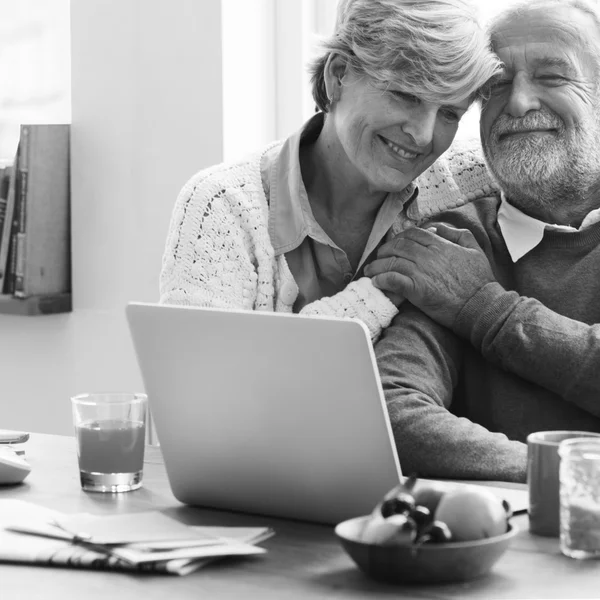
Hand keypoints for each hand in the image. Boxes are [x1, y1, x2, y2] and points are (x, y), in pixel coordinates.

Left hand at [364, 224, 495, 328]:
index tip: (392, 246)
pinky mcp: (416, 290)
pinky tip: (377, 282)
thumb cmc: (480, 281)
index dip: (398, 238)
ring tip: (370, 271)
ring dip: (377, 266)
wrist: (480, 306)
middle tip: (378, 258)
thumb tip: (438, 228)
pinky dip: (382, 280)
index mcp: (440, 245)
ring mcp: (421, 272)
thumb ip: (458, 234)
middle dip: (384, 251)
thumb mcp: (475, 250)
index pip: (412, 234)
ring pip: (391, 262)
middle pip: (397, 246)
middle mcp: (428, 255)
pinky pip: (393, 280)